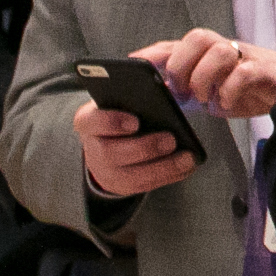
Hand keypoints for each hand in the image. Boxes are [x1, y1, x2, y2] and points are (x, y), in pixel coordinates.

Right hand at [75, 99, 197, 197]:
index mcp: (88, 121)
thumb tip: (165, 89)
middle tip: (171, 139)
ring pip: (130, 176)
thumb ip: (136, 94)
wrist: (107, 141)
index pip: (90, 121)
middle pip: (111, 153)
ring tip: (187, 157)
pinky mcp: (121, 186)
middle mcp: (92, 148)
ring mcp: (104, 171)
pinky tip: (187, 167)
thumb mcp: (121, 100)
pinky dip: (169, 177)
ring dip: (162, 168)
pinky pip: (144, 186)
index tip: (135, 121)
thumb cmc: (121, 112)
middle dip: (144, 147)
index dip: (111, 122)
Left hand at [135, 29, 275, 118]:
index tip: (134, 63)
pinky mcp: (264, 70)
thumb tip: (158, 94)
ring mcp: (246, 58)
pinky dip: (230, 91)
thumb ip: (189, 91)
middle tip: (182, 91)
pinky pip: (244, 73)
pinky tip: (228, 103)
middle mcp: (227, 49)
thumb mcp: (213, 92)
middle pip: (198, 37)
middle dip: (182, 65)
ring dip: (205, 78)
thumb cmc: (252, 89)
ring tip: (207, 98)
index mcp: (211, 54)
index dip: (154, 52)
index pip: (178, 44)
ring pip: (219, 50)